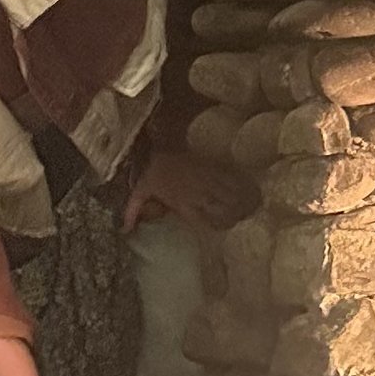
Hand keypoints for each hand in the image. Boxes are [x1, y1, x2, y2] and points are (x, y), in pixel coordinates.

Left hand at [124, 148, 242, 233]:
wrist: (162, 144)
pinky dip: (244, 185)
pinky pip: (234, 178)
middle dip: (236, 216)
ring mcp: (209, 179)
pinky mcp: (215, 166)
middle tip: (241, 218)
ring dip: (243, 202)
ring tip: (251, 207)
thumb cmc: (151, 171)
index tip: (224, 227)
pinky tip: (251, 190)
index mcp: (184, 203)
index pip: (208, 221)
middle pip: (226, 210)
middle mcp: (200, 193)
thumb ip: (132, 211)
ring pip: (234, 195)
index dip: (220, 226)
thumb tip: (123, 230)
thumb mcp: (139, 191)